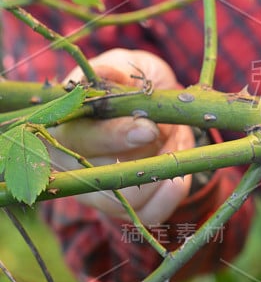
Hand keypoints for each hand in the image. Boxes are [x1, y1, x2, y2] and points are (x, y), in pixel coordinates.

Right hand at [49, 49, 194, 224]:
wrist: (158, 109)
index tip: (148, 128)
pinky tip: (177, 179)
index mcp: (62, 128)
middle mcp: (69, 165)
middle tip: (164, 139)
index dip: (113, 136)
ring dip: (156, 176)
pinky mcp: (124, 208)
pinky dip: (168, 197)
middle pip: (97, 179)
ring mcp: (95, 191)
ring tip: (172, 150)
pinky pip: (147, 214)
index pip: (77, 140)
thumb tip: (105, 72)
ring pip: (123, 202)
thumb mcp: (124, 67)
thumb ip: (114, 71)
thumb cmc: (132, 84)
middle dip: (137, 162)